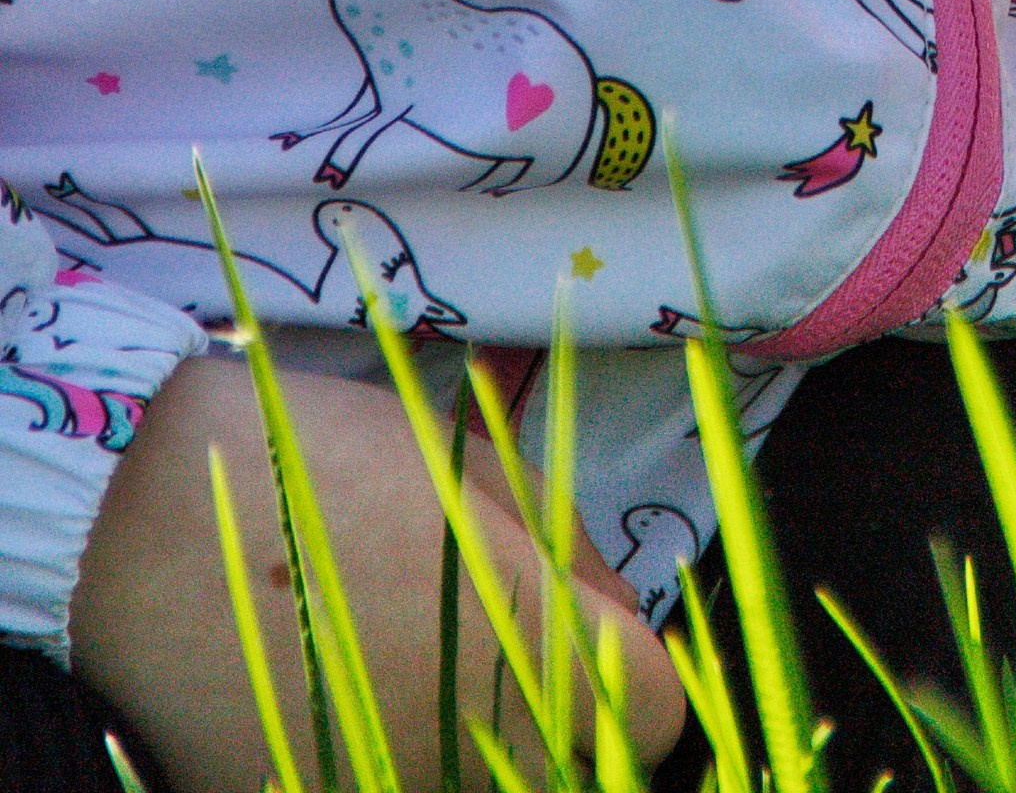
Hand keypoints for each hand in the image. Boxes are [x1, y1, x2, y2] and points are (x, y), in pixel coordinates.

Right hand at [69, 352, 687, 792]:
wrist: (147, 530)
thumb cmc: (329, 470)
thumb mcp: (475, 466)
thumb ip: (569, 547)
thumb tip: (613, 608)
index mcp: (538, 657)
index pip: (656, 712)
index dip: (637, 666)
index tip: (599, 631)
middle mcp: (482, 757)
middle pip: (570, 758)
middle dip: (555, 700)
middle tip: (496, 634)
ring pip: (483, 778)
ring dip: (472, 730)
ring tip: (405, 649)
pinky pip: (386, 783)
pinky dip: (386, 748)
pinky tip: (344, 683)